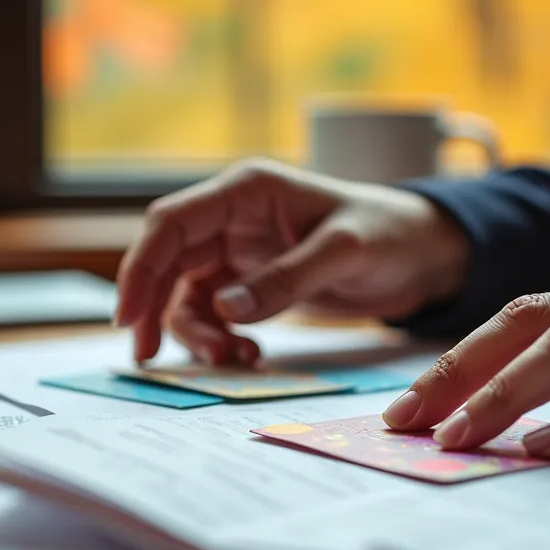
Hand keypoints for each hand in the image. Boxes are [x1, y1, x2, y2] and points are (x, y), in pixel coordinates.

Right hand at [115, 158, 470, 363]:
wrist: (422, 254)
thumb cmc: (388, 234)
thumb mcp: (343, 252)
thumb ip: (286, 279)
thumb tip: (227, 308)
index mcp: (246, 190)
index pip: (171, 224)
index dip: (140, 267)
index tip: (127, 315)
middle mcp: (232, 217)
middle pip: (166, 261)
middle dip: (155, 309)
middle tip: (150, 359)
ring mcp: (238, 251)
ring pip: (185, 293)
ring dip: (196, 332)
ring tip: (234, 359)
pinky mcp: (251, 281)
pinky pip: (214, 312)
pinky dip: (220, 338)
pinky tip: (249, 355)